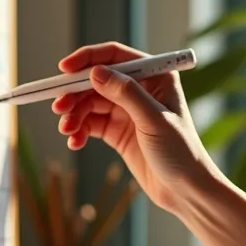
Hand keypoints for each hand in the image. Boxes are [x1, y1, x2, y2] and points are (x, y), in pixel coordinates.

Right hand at [52, 42, 219, 212]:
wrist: (185, 190)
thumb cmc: (181, 152)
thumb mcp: (153, 120)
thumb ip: (125, 94)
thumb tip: (95, 72)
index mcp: (155, 76)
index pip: (115, 56)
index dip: (87, 59)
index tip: (64, 69)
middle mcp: (140, 89)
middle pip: (96, 81)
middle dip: (75, 94)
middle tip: (59, 109)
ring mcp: (127, 110)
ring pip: (89, 103)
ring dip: (74, 115)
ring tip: (67, 131)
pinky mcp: (117, 132)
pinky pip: (90, 124)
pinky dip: (79, 130)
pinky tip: (75, 142)